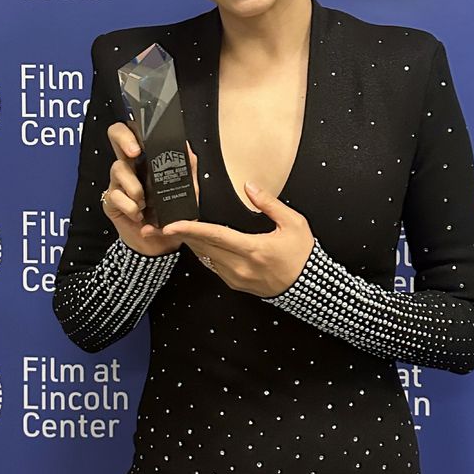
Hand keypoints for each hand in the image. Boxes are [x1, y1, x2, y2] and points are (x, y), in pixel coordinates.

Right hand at [102, 122, 199, 256]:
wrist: (162, 244)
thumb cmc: (173, 214)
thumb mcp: (188, 192)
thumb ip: (189, 169)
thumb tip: (188, 148)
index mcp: (148, 159)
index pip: (137, 130)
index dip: (137, 126)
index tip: (146, 138)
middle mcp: (130, 165)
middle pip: (115, 134)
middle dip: (124, 139)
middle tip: (136, 154)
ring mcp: (118, 182)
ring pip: (117, 168)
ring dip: (134, 186)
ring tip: (145, 203)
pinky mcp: (110, 201)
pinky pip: (114, 195)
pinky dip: (129, 206)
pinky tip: (139, 215)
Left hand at [161, 181, 314, 297]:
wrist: (310, 287)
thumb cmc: (302, 254)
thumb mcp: (294, 223)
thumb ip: (269, 204)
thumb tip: (249, 186)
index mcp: (253, 249)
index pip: (215, 236)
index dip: (191, 229)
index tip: (171, 225)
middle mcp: (240, 266)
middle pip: (203, 247)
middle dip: (182, 234)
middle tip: (163, 223)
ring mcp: (236, 277)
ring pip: (205, 257)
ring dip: (192, 243)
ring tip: (177, 229)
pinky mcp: (235, 284)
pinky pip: (213, 266)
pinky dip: (204, 253)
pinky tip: (200, 242)